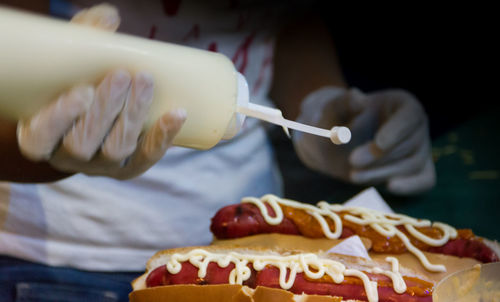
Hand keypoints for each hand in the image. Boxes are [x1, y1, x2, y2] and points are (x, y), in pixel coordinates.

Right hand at [16, 4, 185, 179]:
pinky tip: (177, 114)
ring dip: (132, 116)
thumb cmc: (75, 83)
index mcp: (39, 136)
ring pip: (115, 151)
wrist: (96, 113)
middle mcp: (67, 157)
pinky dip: (162, 137)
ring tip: (144, 82)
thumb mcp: (69, 63)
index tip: (82, 92)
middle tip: (121, 75)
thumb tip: (109, 19)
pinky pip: (145, 159)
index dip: (59, 118)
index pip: (40, 138)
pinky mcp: (128, 169)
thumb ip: (82, 41)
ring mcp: (99, 166)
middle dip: (105, 110)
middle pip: (82, 144)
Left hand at [293, 87, 434, 194]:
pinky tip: (389, 186)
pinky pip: (425, 181)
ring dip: (383, 173)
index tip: (378, 144)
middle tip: (352, 161)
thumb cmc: (338, 124)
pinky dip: (410, 186)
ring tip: (354, 176)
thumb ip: (343, 104)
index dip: (396, 131)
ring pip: (413, 164)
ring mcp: (421, 149)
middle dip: (380, 157)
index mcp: (402, 104)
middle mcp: (417, 126)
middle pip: (410, 144)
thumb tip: (357, 97)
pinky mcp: (419, 171)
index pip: (410, 116)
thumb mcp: (334, 111)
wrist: (339, 147)